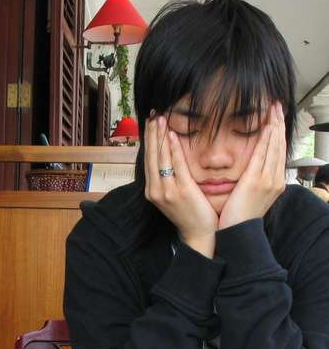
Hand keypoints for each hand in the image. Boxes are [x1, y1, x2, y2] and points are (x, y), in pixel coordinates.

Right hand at [144, 115, 218, 257]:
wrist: (199, 235)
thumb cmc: (189, 215)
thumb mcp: (173, 197)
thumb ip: (169, 179)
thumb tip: (169, 160)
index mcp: (153, 190)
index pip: (149, 159)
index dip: (148, 140)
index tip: (150, 122)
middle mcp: (155, 190)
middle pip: (151, 156)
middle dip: (151, 133)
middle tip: (152, 113)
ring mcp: (166, 191)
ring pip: (160, 158)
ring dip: (159, 136)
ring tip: (159, 118)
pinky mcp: (181, 191)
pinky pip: (175, 166)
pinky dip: (172, 149)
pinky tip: (171, 135)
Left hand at [218, 102, 285, 229]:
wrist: (238, 233)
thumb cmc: (239, 217)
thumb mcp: (250, 197)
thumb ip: (253, 182)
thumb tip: (251, 173)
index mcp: (273, 182)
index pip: (277, 152)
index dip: (277, 133)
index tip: (275, 118)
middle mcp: (274, 179)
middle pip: (279, 145)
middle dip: (278, 124)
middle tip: (277, 106)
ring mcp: (268, 180)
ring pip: (274, 147)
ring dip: (274, 126)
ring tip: (273, 109)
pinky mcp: (256, 182)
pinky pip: (263, 156)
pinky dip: (266, 140)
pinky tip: (267, 126)